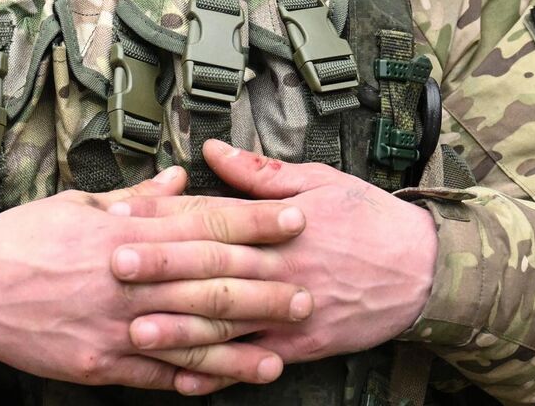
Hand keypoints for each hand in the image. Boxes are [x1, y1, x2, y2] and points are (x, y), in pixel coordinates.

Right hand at [0, 166, 311, 393]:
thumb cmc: (23, 238)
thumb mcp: (79, 202)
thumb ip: (138, 196)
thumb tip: (182, 179)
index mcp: (125, 228)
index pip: (204, 223)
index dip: (254, 223)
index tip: (295, 220)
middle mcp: (128, 275)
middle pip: (209, 280)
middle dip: (264, 285)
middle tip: (308, 290)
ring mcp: (116, 322)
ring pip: (191, 333)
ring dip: (242, 342)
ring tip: (284, 347)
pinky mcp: (100, 361)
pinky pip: (156, 372)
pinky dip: (193, 378)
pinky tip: (226, 383)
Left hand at [112, 142, 436, 365]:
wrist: (422, 270)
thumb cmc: (368, 217)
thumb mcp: (318, 181)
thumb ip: (259, 172)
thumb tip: (212, 151)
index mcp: (276, 224)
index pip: (210, 221)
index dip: (163, 221)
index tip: (122, 219)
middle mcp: (278, 268)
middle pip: (211, 270)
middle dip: (160, 271)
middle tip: (112, 271)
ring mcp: (289, 311)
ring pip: (227, 324)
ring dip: (180, 330)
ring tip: (136, 332)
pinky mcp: (302, 346)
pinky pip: (254, 363)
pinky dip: (220, 376)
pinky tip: (185, 384)